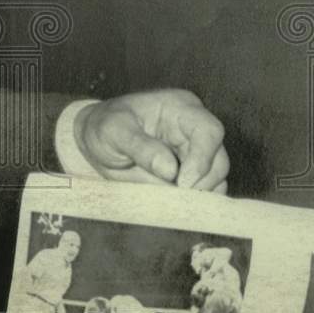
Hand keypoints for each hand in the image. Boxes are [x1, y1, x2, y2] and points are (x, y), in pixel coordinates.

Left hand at [75, 90, 228, 191]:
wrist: (95, 140)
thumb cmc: (105, 127)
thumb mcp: (114, 131)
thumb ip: (141, 147)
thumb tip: (170, 170)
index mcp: (179, 108)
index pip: (208, 130)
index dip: (202, 158)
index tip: (182, 183)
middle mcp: (193, 128)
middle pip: (218, 157)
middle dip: (202, 181)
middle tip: (175, 196)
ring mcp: (194, 150)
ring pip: (216, 177)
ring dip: (199, 193)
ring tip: (171, 200)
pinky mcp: (190, 171)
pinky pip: (206, 188)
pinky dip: (197, 200)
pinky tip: (177, 204)